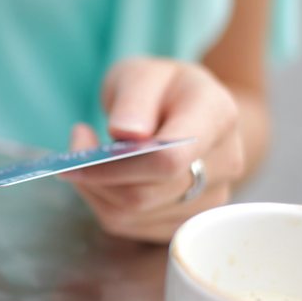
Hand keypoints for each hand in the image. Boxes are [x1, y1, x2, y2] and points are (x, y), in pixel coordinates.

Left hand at [66, 57, 245, 242]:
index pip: (168, 160)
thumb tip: (126, 133)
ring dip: (95, 189)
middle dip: (96, 176)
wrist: (190, 110)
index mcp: (218, 117)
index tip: (80, 149)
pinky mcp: (186, 221)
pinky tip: (103, 178)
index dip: (116, 164)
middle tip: (76, 149)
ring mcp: (210, 198)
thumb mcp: (143, 74)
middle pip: (144, 194)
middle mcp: (226, 163)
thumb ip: (135, 99)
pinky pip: (129, 225)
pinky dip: (102, 202)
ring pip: (131, 214)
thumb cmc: (162, 88)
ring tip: (88, 159)